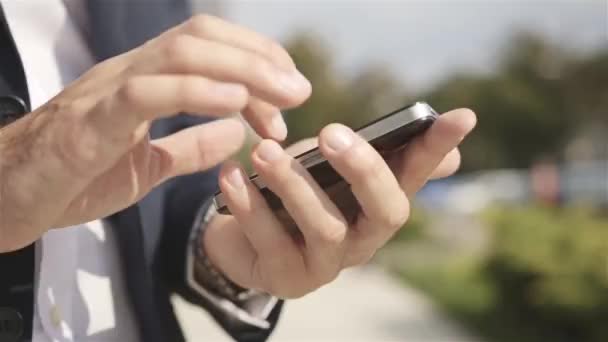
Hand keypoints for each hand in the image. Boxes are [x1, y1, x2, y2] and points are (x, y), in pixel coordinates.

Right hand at [0, 15, 310, 251]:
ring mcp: (107, 94)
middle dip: (260, 59)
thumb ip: (193, 147)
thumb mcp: (149, 164)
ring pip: (179, 54)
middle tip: (300, 91)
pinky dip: (195, 94)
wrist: (10, 199)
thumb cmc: (76, 178)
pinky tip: (234, 106)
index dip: (257, 60)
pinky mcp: (90, 125)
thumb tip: (237, 132)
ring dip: (241, 71)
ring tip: (282, 96)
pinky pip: (145, 94)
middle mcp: (128, 74)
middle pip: (201, 38)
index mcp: (145, 82)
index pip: (208, 46)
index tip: (290, 94)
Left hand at [204, 108, 475, 297]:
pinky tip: (230, 176)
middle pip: (385, 211)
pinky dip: (249, 206)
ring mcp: (328, 264)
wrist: (243, 238)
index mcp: (378, 204)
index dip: (437, 148)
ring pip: (325, 227)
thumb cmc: (295, 195)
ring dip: (294, 185)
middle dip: (363, 169)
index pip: (417, 175)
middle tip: (331, 132)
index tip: (462, 116)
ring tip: (264, 152)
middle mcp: (365, 238)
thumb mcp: (332, 168)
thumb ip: (376, 157)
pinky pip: (271, 242)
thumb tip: (454, 158)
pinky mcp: (287, 278)